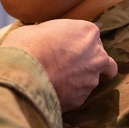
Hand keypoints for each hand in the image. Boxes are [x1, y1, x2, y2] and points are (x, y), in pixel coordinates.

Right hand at [1, 20, 117, 111]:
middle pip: (104, 61)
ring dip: (79, 81)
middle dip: (91, 64)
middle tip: (71, 66)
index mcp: (88, 32)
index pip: (91, 37)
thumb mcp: (39, 29)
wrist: (24, 74)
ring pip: (92, 80)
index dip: (78, 43)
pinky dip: (68, 95)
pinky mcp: (82, 99)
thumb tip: (46, 40)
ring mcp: (91, 79)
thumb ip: (53, 34)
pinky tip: (52, 92)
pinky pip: (77, 96)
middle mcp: (97, 55)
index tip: (66, 47)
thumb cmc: (28, 45)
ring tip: (57, 81)